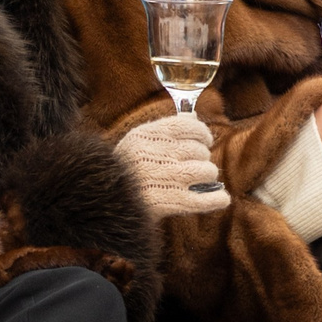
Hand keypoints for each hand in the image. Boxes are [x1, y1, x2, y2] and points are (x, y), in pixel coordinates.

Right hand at [115, 113, 230, 217]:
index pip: (187, 126)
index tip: (206, 140)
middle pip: (199, 150)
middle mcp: (154, 154)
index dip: (202, 132)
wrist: (99, 204)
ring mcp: (162, 178)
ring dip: (207, 177)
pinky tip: (221, 198)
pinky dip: (216, 199)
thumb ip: (165, 129)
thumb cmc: (122, 171)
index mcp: (144, 136)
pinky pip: (203, 200)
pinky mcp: (167, 203)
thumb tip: (192, 117)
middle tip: (194, 166)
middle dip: (201, 158)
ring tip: (199, 181)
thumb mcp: (136, 143)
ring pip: (206, 171)